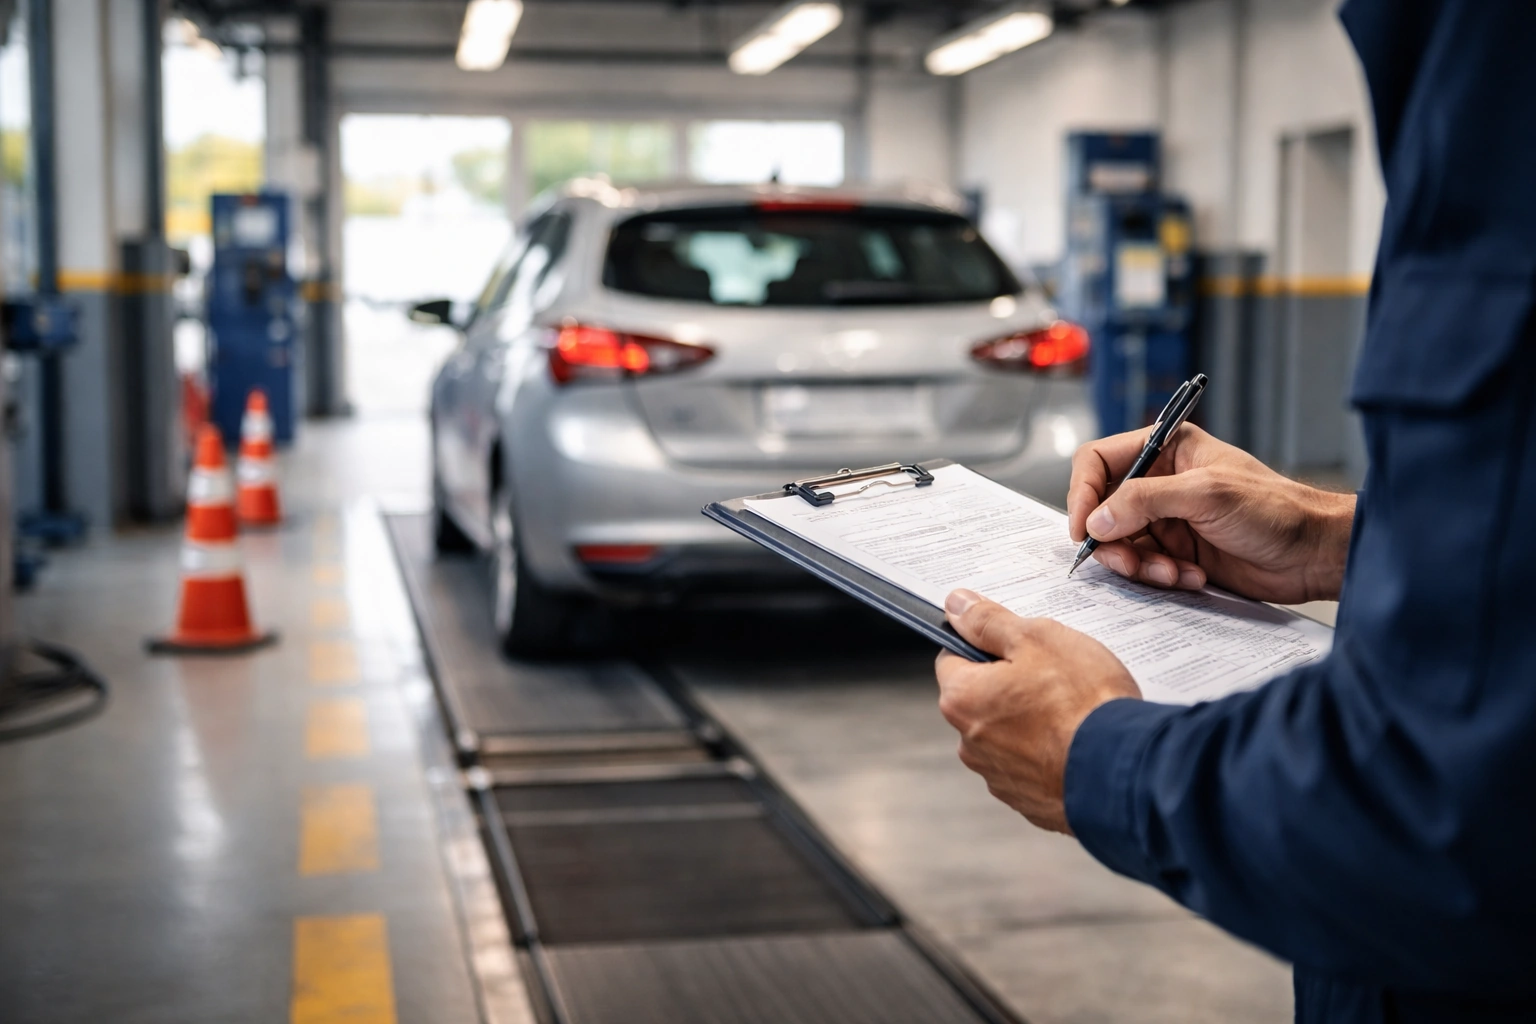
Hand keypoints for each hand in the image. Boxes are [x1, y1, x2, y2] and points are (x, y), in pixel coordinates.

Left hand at [935, 590, 1139, 833]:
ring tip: (1073, 712)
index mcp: (963, 699)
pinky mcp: (1028, 802)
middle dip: (1010, 685)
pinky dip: (1048, 754)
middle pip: (981, 698)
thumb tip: (957, 606)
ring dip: (1029, 722)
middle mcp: (970, 744)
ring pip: (1006, 735)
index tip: (1015, 646)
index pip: (953, 658)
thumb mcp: (1037, 639)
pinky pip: (1031, 767)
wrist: (1125, 771)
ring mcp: (999, 777)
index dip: (985, 645)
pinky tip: (1077, 743)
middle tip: (1054, 677)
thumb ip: (989, 622)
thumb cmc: (1084, 703)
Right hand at [1067, 424, 1356, 603]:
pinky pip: (1144, 567)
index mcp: (1166, 449)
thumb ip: (1144, 501)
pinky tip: (1192, 576)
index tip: (1084, 528)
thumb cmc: (1274, 510)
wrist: (1314, 554)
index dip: (1083, 493)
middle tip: (1131, 564)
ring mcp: (1167, 519)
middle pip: (1102, 510)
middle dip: (1113, 541)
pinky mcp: (1177, 552)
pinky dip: (1160, 577)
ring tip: (1173, 573)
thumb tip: (1095, 521)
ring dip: (1140, 565)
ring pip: (1120, 543)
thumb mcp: (1205, 494)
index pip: (1098, 462)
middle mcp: (1160, 481)